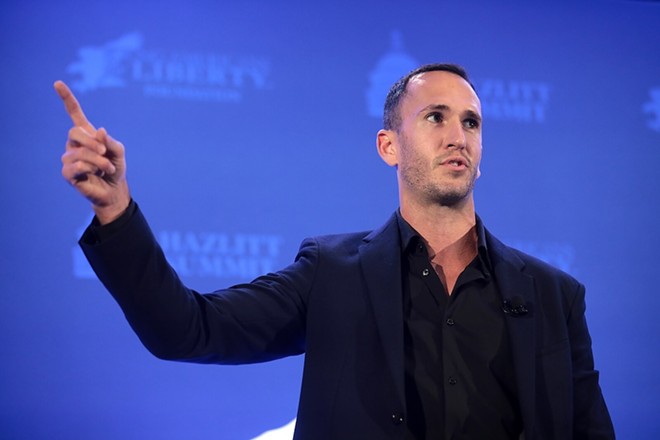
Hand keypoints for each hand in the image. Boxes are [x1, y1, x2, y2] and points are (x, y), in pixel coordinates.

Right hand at [55, 80, 130, 223]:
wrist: (114, 190)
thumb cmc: (115, 168)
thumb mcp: (119, 152)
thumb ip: (111, 141)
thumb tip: (100, 131)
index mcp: (86, 134)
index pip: (74, 113)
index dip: (66, 98)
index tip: (57, 83)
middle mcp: (74, 144)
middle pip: (74, 133)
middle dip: (92, 142)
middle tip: (105, 152)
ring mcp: (69, 158)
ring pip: (79, 153)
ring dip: (98, 161)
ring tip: (108, 168)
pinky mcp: (67, 173)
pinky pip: (75, 166)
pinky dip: (90, 169)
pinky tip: (95, 174)